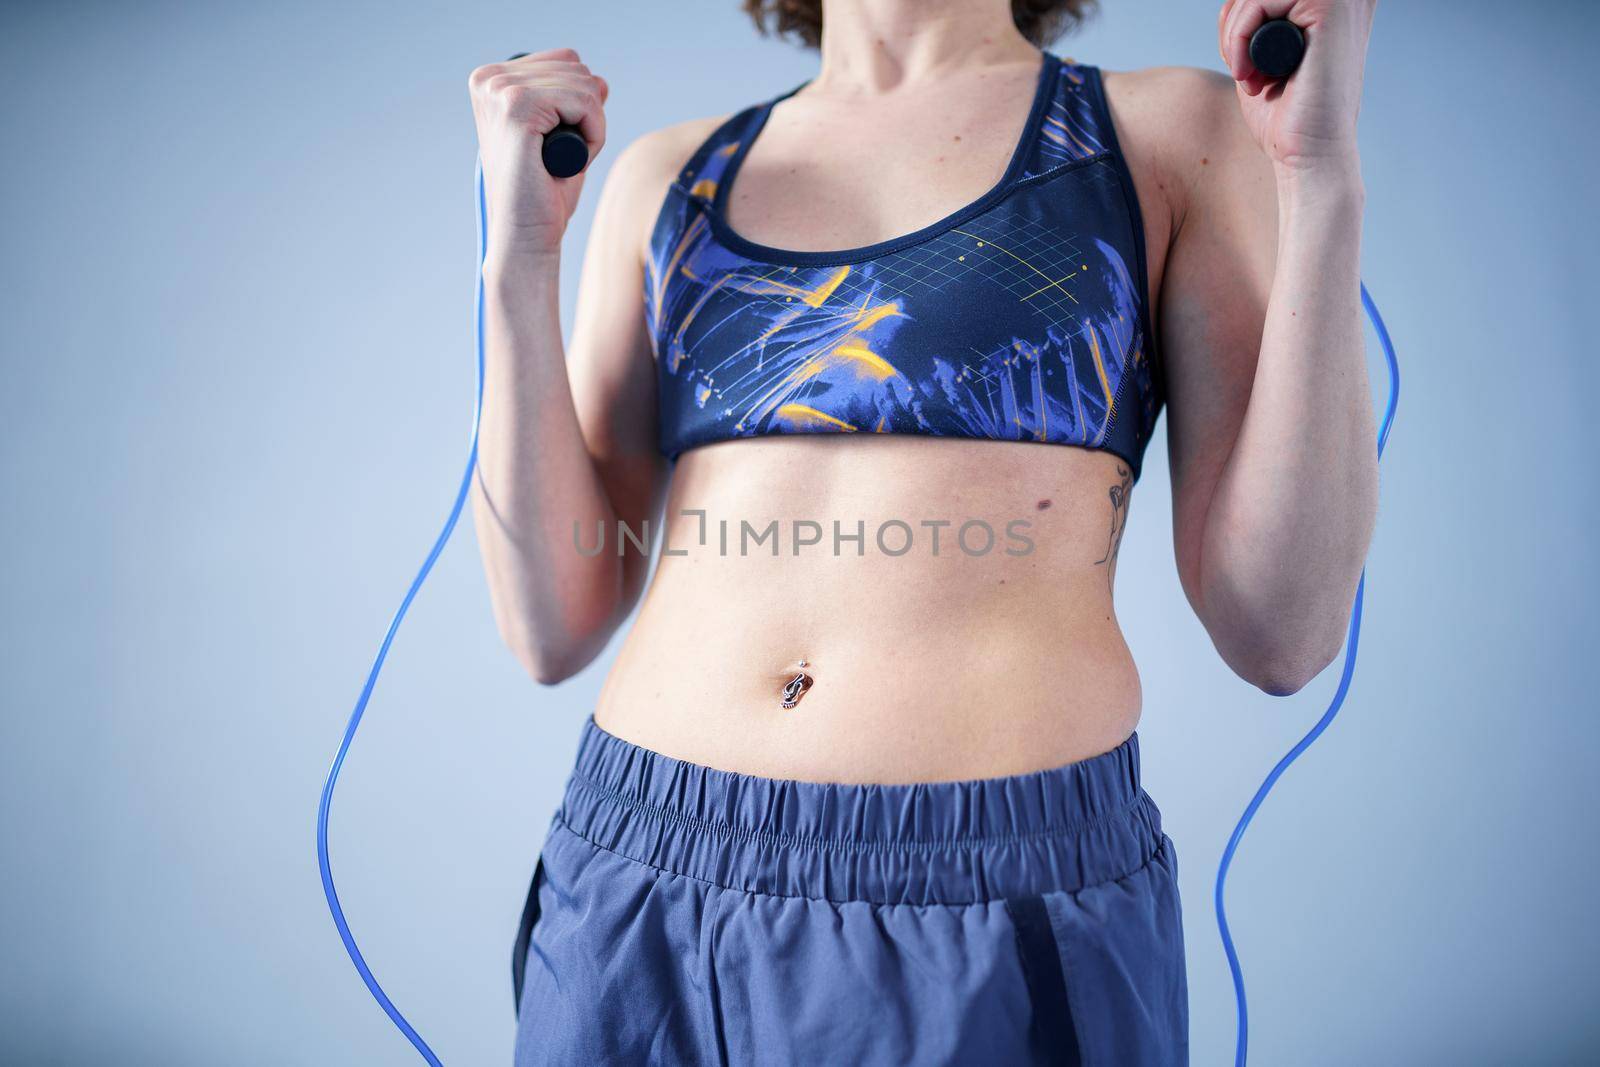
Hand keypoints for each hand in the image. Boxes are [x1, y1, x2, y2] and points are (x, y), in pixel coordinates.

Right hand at [467, 48, 607, 257]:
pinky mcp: (516, 106)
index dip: (579, 104)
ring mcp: (499, 90)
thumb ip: (576, 104)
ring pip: (585, 85)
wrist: (526, 235)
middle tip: (561, 158)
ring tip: (562, 162)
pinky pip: (586, 102)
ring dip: (591, 129)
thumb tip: (599, 79)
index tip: (557, 144)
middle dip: (587, 116)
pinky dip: (593, 136)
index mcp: (492, 80)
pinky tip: (569, 162)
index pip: (566, 61)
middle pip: (577, 69)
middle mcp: (489, 79)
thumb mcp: (565, 138)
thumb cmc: (544, 194)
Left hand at [1218, 0, 1374, 175]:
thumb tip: (1232, 1)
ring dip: (1235, 37)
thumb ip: (1256, 23)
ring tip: (1252, 77)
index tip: (1244, 64)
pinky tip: (1250, 75)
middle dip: (1233, 26)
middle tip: (1244, 71)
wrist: (1311, 156)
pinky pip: (1259, 1)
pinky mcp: (1329, 6)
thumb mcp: (1263, 58)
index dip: (1240, 20)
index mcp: (1334, 6)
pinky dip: (1239, 39)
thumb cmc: (1287, 119)